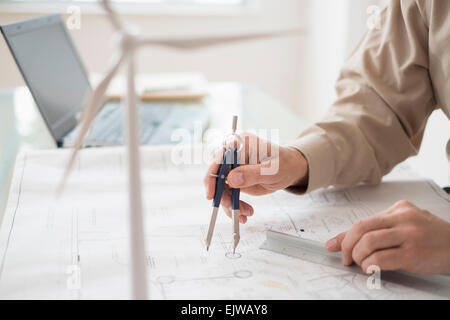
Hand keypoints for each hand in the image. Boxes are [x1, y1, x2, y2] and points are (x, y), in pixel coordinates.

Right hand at [204, 133, 307, 223]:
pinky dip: (233, 205)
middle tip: (231, 208)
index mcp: (241, 144)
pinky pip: (227, 193)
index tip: (211, 193)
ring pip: (220, 187)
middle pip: (215, 174)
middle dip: (221, 194)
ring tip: (246, 213)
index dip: (212, 175)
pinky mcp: (234, 178)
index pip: (219, 158)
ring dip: (230, 203)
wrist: (290, 169)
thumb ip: (252, 174)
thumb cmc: (285, 164)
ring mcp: (232, 167)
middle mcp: (233, 154)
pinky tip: (244, 212)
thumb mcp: (272, 170)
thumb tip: (231, 179)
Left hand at [325, 200, 449, 274]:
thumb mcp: (403, 227)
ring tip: (361, 264)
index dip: (345, 236)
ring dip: (358, 256)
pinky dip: (371, 265)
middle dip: (347, 245)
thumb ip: (376, 231)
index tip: (333, 246)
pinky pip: (383, 258)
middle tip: (346, 258)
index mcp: (399, 209)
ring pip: (369, 242)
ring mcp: (409, 235)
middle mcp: (403, 218)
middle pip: (362, 227)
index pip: (363, 221)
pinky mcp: (414, 253)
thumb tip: (340, 241)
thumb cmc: (431, 238)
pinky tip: (371, 269)